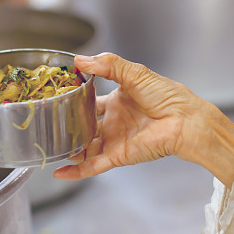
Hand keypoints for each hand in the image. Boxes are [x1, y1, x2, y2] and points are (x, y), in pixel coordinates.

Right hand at [54, 53, 233, 186]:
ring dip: (69, 149)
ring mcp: (115, 139)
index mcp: (116, 100)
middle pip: (84, 125)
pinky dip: (77, 171)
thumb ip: (107, 65)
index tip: (56, 95)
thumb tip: (80, 60)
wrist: (185, 120)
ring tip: (50, 147)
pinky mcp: (118, 155)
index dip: (73, 99)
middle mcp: (113, 121)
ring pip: (85, 147)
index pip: (88, 100)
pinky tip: (59, 172)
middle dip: (67, 126)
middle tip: (48, 123)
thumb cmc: (167, 95)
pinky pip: (93, 164)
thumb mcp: (134, 73)